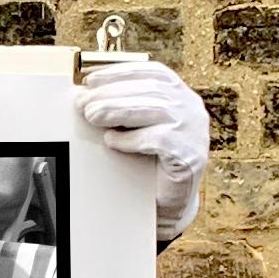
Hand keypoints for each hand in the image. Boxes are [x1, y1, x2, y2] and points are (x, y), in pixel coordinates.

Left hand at [74, 60, 209, 243]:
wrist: (165, 205)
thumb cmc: (148, 165)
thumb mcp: (136, 129)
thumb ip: (123, 110)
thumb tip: (87, 96)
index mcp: (181, 96)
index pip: (154, 73)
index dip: (122, 73)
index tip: (91, 79)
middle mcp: (192, 109)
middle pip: (152, 89)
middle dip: (112, 93)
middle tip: (83, 102)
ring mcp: (195, 131)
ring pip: (156, 109)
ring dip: (118, 110)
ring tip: (91, 116)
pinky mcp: (190, 155)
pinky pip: (159, 140)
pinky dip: (132, 139)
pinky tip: (112, 141)